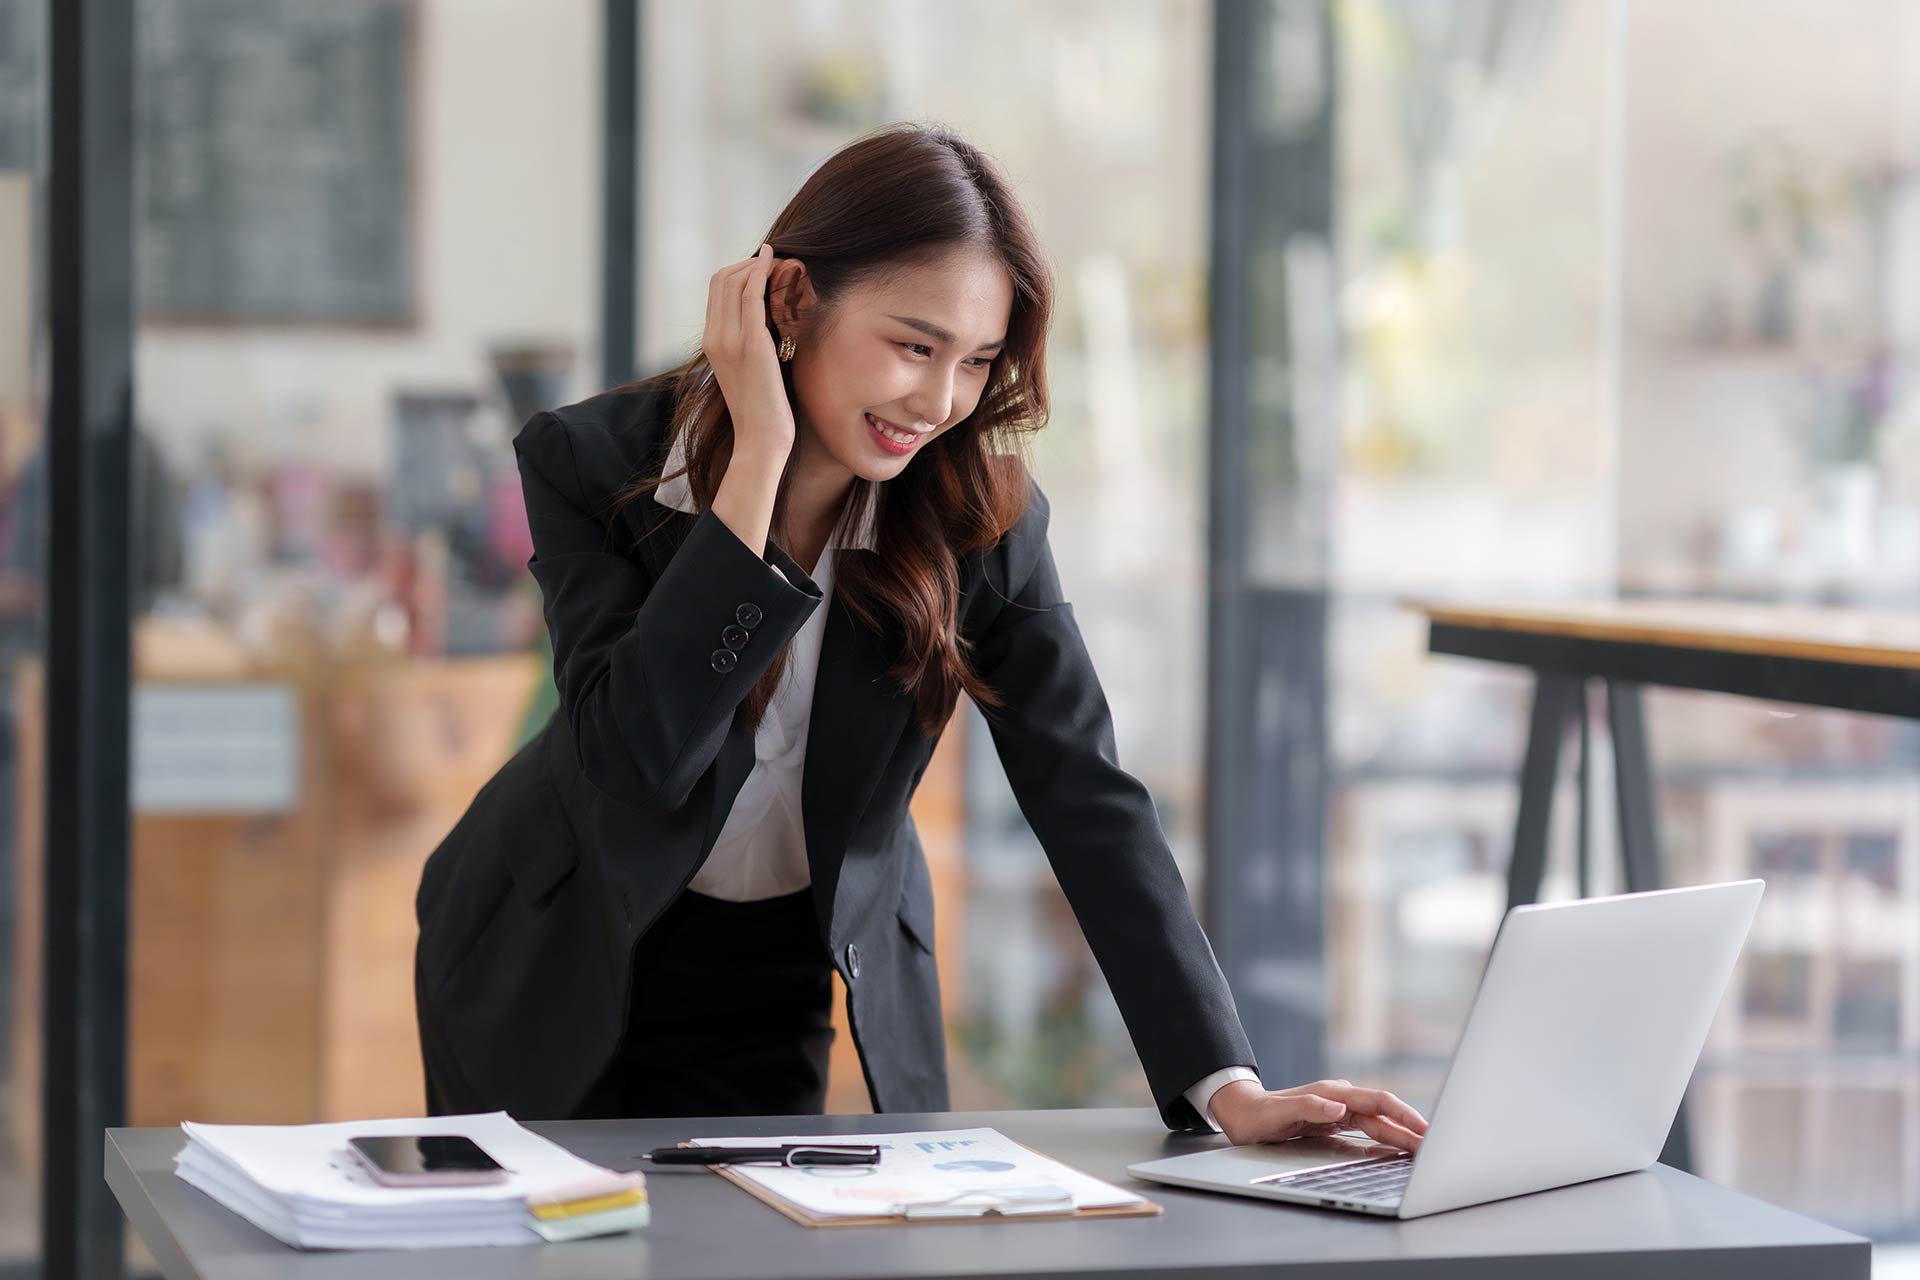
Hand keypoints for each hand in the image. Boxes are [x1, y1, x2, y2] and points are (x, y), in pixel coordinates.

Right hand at [703, 243, 795, 460]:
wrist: (760, 439)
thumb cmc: (763, 409)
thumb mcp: (749, 370)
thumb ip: (750, 343)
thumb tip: (769, 321)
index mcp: (711, 342)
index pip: (716, 289)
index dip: (739, 270)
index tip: (763, 267)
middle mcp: (715, 337)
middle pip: (722, 279)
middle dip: (748, 263)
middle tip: (775, 260)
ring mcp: (731, 340)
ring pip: (736, 281)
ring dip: (759, 265)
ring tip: (782, 260)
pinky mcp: (752, 345)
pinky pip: (752, 296)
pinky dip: (764, 273)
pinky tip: (778, 262)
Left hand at [1207, 1078, 1427, 1152]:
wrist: (1243, 1113)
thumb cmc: (1259, 1114)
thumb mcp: (1278, 1113)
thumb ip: (1308, 1107)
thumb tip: (1338, 1106)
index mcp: (1332, 1093)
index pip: (1378, 1102)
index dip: (1403, 1115)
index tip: (1424, 1130)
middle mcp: (1339, 1099)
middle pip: (1384, 1113)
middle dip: (1411, 1128)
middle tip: (1436, 1147)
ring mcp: (1338, 1110)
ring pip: (1378, 1122)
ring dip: (1402, 1134)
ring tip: (1424, 1149)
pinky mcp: (1335, 1122)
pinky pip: (1367, 1129)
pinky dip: (1386, 1137)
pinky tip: (1398, 1148)